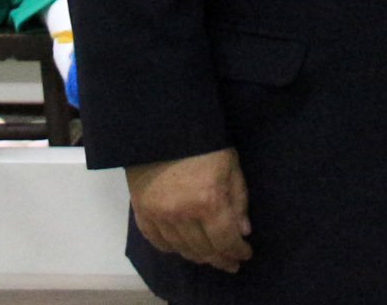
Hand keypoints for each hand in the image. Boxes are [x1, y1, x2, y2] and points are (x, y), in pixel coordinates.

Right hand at [128, 147, 252, 272]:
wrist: (160, 123)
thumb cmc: (203, 140)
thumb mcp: (230, 164)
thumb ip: (238, 199)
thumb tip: (242, 231)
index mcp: (208, 201)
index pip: (225, 241)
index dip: (237, 251)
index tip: (245, 255)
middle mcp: (182, 214)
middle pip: (204, 249)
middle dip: (220, 258)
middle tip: (230, 263)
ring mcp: (159, 214)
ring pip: (181, 249)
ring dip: (198, 256)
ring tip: (209, 257)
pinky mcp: (141, 210)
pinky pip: (156, 240)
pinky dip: (171, 248)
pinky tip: (181, 248)